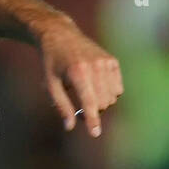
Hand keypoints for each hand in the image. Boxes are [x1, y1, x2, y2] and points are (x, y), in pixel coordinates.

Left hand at [37, 17, 122, 136]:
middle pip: (102, 103)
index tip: (95, 133)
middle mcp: (95, 67)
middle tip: (77, 103)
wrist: (60, 35)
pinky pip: (118, 88)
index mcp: (78, 73)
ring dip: (100, 101)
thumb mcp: (50, 84)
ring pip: (112, 97)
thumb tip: (70, 126)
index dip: (92, 119)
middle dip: (91, 109)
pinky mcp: (113, 61)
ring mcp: (106, 63)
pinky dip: (108, 92)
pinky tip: (95, 83)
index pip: (89, 102)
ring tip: (84, 89)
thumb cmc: (51, 62)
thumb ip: (61, 105)